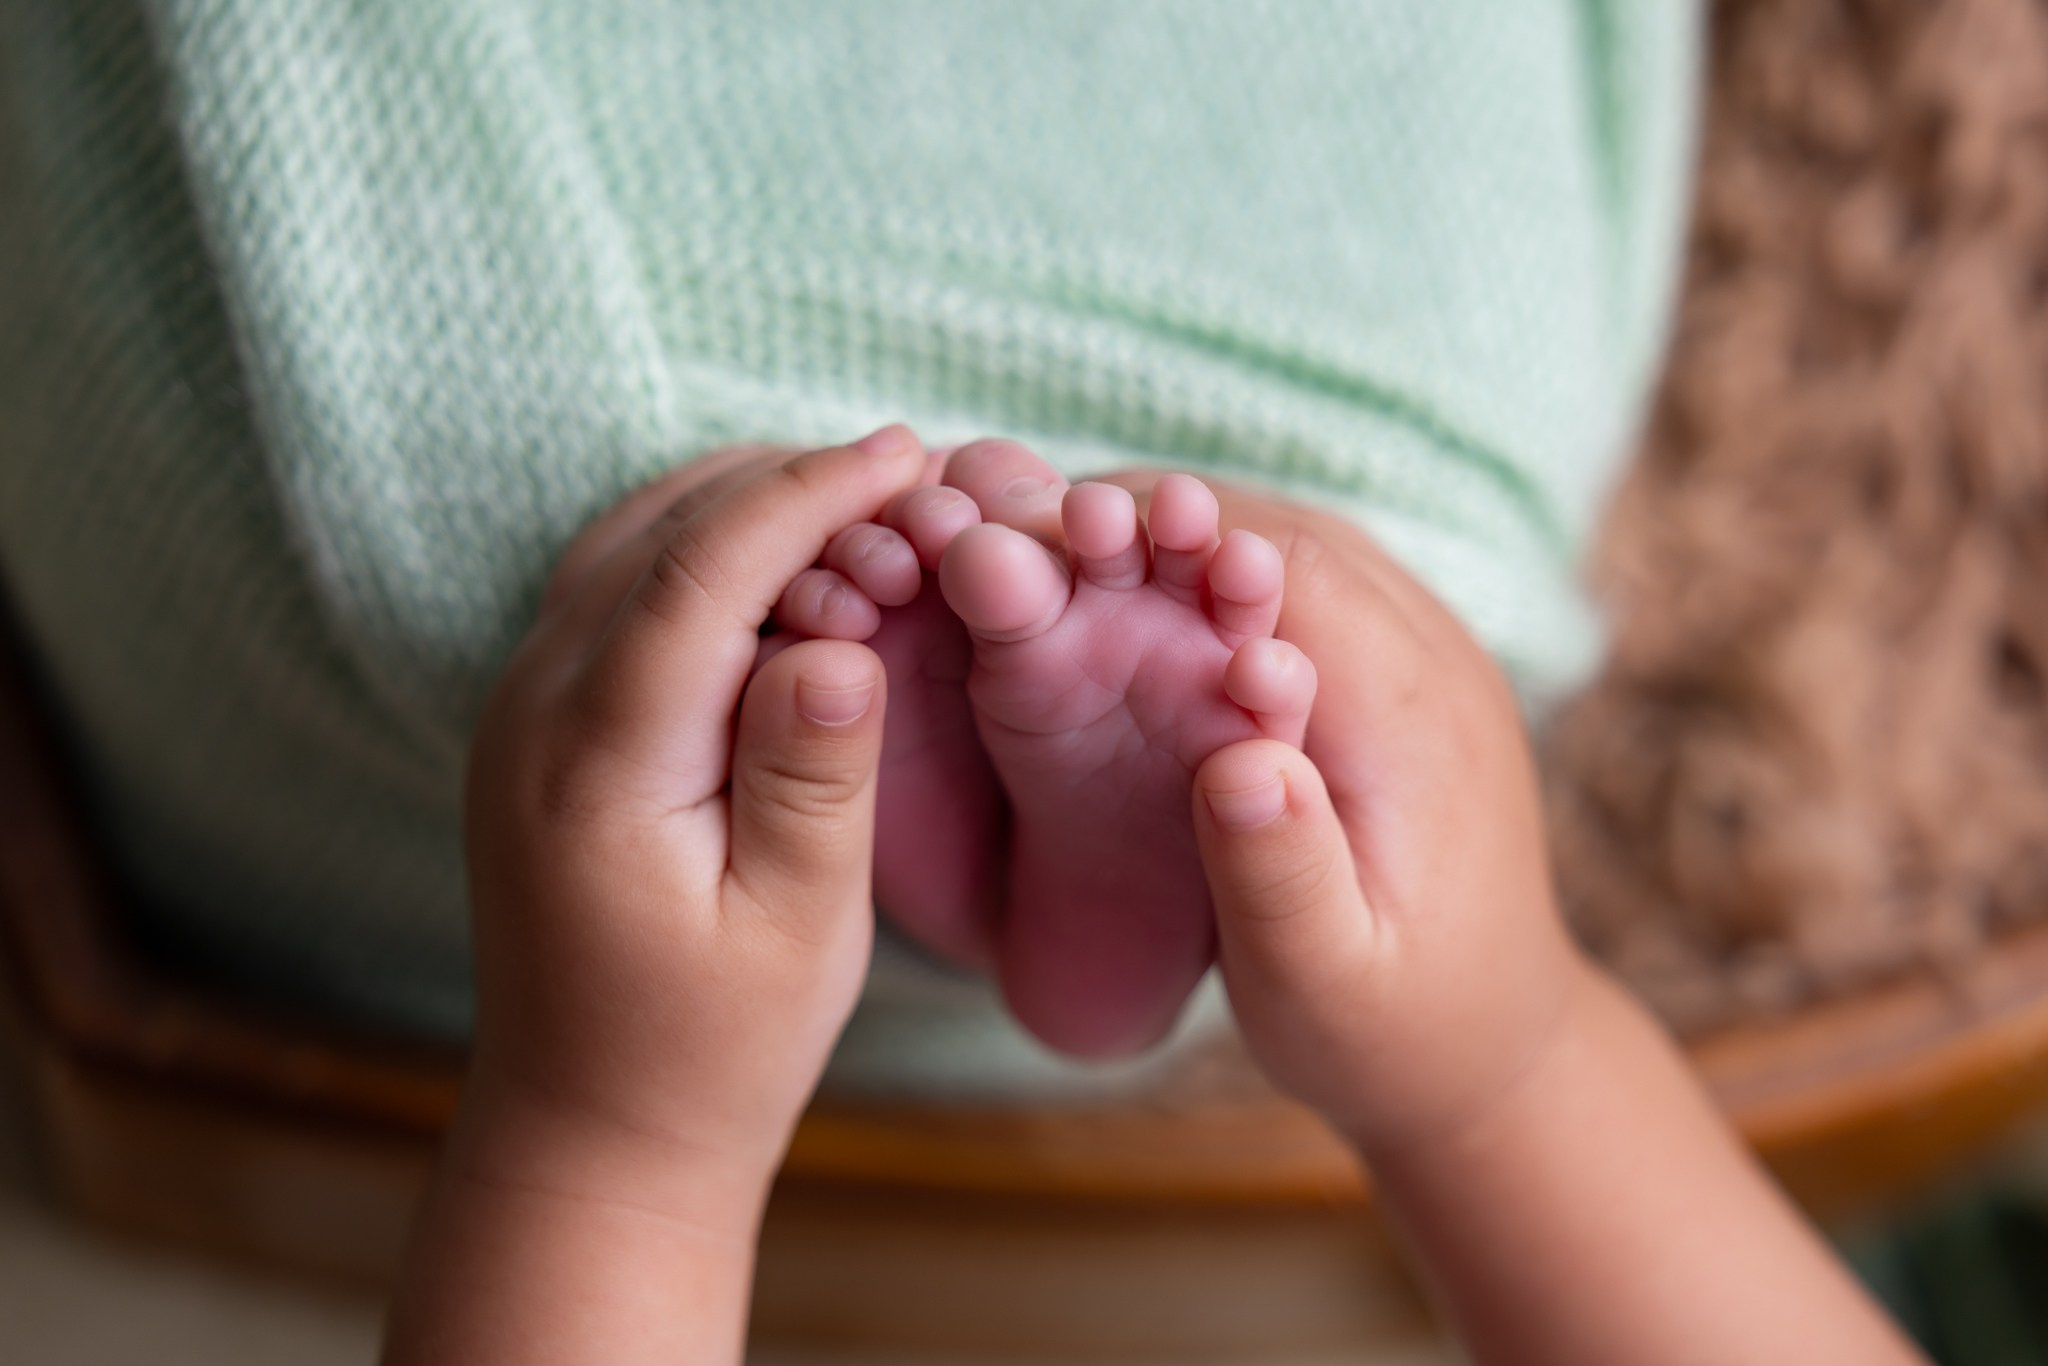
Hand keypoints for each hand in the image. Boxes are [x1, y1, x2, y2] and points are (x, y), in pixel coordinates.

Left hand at [461, 427, 926, 1181]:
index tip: (904, 453)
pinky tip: (776, 564)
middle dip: (786, 484)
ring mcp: (518, 713)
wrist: (590, 1129)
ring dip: (738, 507)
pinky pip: (611, 589)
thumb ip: (814, 778)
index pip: (704, 569)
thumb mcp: (796, 928)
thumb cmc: (710, 1046)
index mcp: (597, 762)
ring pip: (625, 544)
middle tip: (906, 483)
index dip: (810, 493)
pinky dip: (698, 550)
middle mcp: (532, 714)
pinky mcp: (535, 725)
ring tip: (854, 504)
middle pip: (657, 532)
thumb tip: (839, 641)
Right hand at [1100, 470, 1591, 1155]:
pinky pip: (1310, 582)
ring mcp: (1428, 657)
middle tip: (1038, 517)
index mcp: (1413, 725)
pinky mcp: (1404, 672)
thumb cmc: (1389, 1031)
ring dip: (1190, 534)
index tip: (1057, 530)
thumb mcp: (1324, 987)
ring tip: (1074, 537)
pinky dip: (1218, 571)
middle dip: (1164, 518)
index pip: (1289, 574)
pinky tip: (1143, 590)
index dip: (1169, 539)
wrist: (1491, 1047)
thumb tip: (1234, 765)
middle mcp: (1434, 663)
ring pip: (1299, 541)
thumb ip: (1282, 881)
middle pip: (1289, 533)